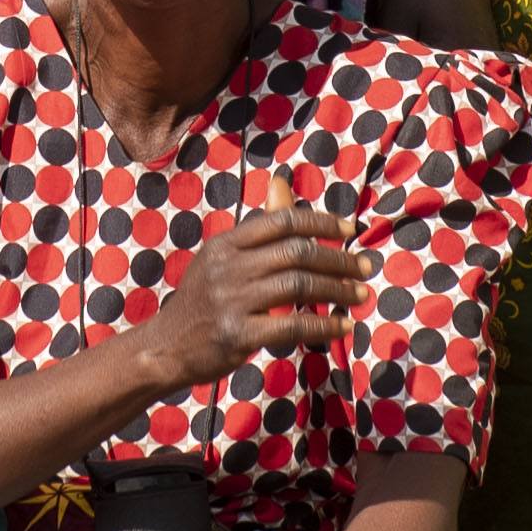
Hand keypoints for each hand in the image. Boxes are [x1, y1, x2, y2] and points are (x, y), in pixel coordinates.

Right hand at [145, 198, 360, 391]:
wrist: (165, 348)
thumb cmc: (202, 301)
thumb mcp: (220, 259)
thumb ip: (256, 230)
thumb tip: (282, 182)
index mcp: (225, 244)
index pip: (281, 221)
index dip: (321, 222)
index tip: (350, 229)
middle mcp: (228, 267)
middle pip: (296, 252)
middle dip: (339, 259)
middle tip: (366, 267)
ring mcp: (232, 301)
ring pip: (299, 286)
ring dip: (339, 290)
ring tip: (361, 295)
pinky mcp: (238, 334)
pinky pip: (293, 325)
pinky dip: (324, 325)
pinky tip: (343, 326)